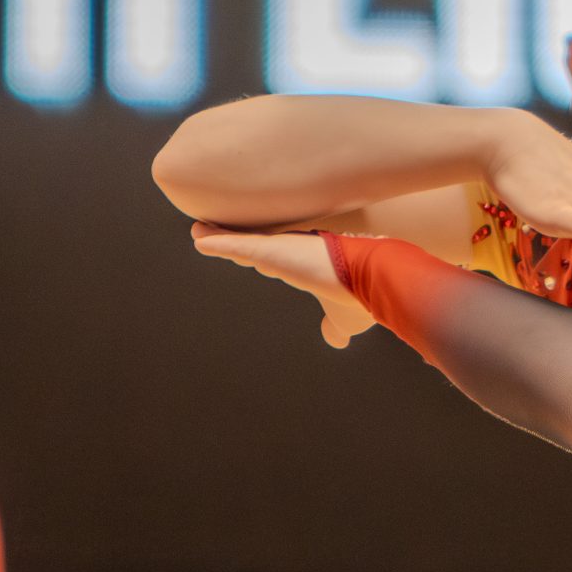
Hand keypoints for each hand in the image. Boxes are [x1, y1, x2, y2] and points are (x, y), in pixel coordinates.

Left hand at [192, 224, 376, 348]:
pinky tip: (198, 239)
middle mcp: (294, 255)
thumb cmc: (362, 297)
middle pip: (258, 246)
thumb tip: (336, 341)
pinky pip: (236, 245)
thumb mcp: (345, 320)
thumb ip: (335, 328)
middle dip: (239, 241)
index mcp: (310, 268)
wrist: (373, 280)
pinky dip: (216, 242)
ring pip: (243, 242)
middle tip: (219, 234)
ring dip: (220, 237)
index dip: (265, 256)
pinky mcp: (273, 251)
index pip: (281, 261)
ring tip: (200, 230)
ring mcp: (282, 251)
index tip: (252, 254)